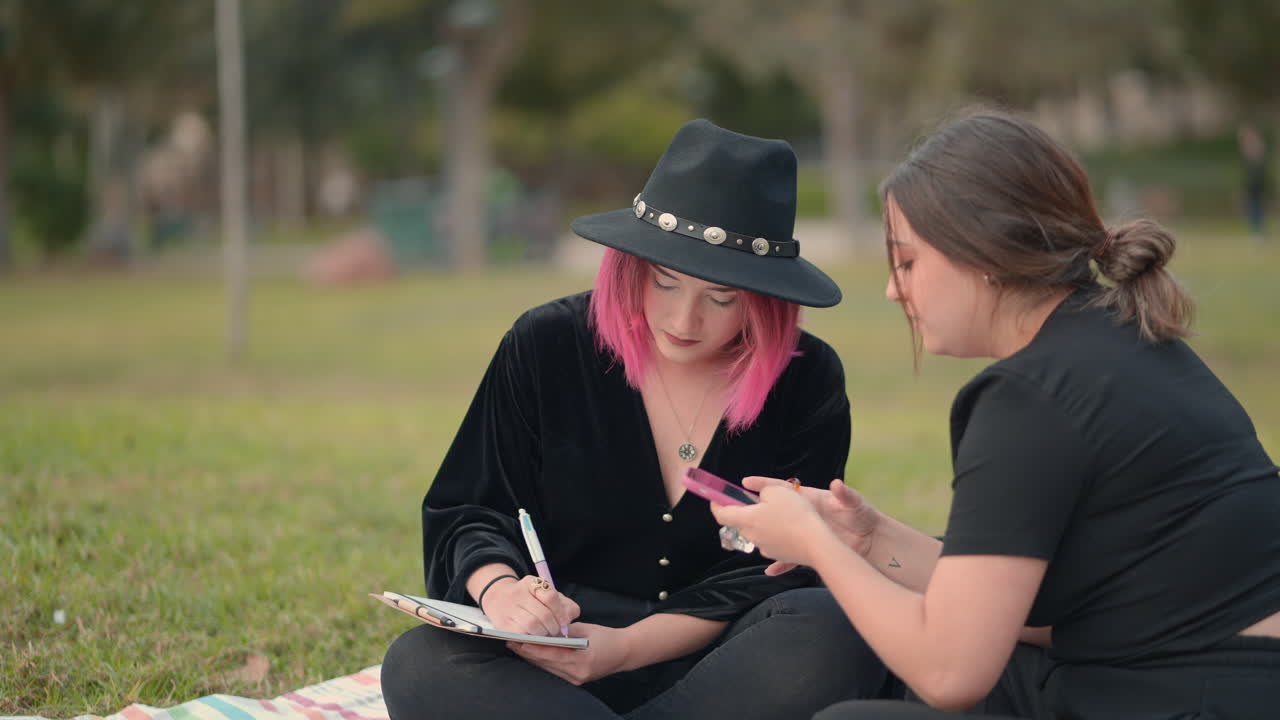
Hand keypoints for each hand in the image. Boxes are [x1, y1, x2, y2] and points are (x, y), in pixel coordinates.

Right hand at [480, 575, 579, 636]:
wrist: (498, 598)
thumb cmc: (529, 599)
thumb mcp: (545, 594)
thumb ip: (562, 603)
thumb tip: (567, 619)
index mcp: (531, 583)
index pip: (550, 597)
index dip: (561, 612)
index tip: (564, 621)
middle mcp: (518, 593)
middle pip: (543, 614)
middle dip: (554, 627)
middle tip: (556, 632)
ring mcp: (508, 608)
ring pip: (533, 625)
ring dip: (544, 633)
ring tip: (546, 634)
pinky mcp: (502, 623)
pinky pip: (521, 634)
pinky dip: (531, 638)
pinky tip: (534, 637)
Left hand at [508, 622, 628, 685]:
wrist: (623, 652)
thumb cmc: (605, 637)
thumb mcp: (584, 629)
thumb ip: (564, 631)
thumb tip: (544, 630)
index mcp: (583, 658)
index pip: (553, 654)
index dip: (534, 648)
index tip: (519, 641)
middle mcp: (578, 672)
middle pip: (547, 663)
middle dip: (528, 652)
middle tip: (511, 642)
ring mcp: (576, 679)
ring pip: (548, 668)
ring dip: (532, 658)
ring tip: (517, 647)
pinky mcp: (575, 681)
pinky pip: (554, 671)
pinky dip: (542, 662)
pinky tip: (531, 654)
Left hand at [710, 484, 833, 568]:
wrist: (816, 542)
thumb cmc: (795, 514)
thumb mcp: (777, 491)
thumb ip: (762, 491)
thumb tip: (760, 499)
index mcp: (746, 519)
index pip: (722, 515)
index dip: (716, 506)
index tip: (715, 499)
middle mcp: (752, 536)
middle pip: (741, 523)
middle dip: (744, 512)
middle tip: (754, 501)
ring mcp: (765, 547)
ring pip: (757, 532)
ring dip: (761, 522)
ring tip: (777, 512)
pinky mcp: (778, 554)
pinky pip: (771, 540)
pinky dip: (775, 533)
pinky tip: (788, 526)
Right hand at [741, 477, 881, 573]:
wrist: (872, 540)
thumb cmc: (863, 516)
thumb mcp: (855, 503)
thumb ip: (846, 494)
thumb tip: (837, 485)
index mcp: (810, 498)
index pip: (781, 488)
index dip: (762, 485)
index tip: (745, 482)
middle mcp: (802, 515)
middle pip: (772, 512)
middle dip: (754, 512)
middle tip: (736, 512)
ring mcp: (803, 533)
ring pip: (777, 535)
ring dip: (763, 537)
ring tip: (749, 539)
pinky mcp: (808, 549)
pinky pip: (789, 558)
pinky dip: (779, 564)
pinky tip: (769, 570)